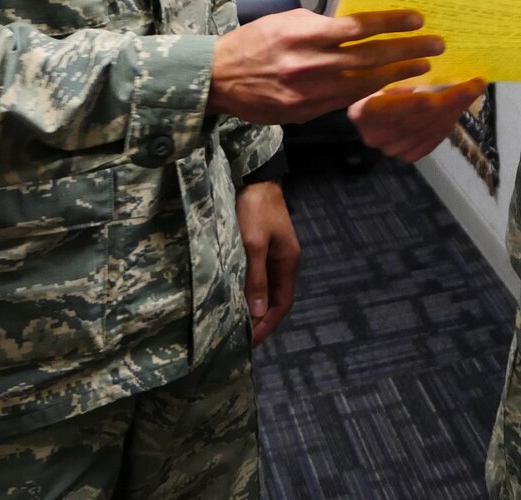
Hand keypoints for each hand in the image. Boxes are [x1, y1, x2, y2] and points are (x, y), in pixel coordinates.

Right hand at [209, 8, 441, 124]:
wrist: (218, 79)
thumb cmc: (255, 42)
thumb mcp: (288, 21)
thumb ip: (324, 26)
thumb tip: (360, 27)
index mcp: (304, 34)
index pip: (359, 27)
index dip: (392, 23)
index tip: (417, 19)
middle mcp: (309, 65)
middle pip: (370, 57)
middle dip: (408, 51)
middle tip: (435, 45)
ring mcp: (308, 93)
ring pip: (364, 84)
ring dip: (398, 75)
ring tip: (423, 67)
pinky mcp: (305, 113)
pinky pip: (346, 102)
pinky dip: (373, 95)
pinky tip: (392, 88)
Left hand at [236, 180, 299, 346]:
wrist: (255, 178)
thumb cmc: (256, 210)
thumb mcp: (253, 245)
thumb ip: (256, 278)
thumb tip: (256, 312)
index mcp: (288, 263)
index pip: (282, 304)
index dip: (267, 324)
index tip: (249, 342)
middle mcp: (284, 261)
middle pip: (274, 298)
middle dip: (259, 319)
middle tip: (237, 337)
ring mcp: (273, 253)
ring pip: (264, 288)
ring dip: (252, 305)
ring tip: (232, 322)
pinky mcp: (261, 246)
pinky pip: (256, 276)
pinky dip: (247, 290)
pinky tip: (232, 296)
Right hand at [349, 78, 486, 160]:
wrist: (362, 109)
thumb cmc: (368, 80)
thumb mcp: (377, 70)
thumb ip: (398, 70)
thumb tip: (435, 65)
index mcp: (365, 112)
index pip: (409, 106)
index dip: (442, 97)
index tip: (469, 85)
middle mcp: (378, 136)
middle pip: (427, 119)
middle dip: (457, 100)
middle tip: (479, 83)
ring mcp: (393, 149)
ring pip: (434, 129)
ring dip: (457, 110)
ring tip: (473, 91)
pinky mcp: (406, 155)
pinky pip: (435, 138)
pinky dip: (449, 121)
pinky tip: (459, 106)